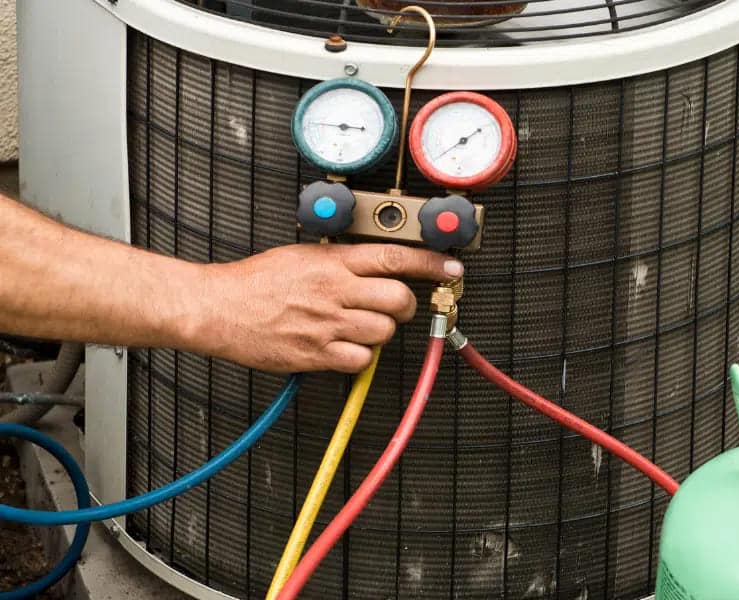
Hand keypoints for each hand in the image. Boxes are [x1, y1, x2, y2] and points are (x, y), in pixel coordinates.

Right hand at [189, 244, 462, 373]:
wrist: (218, 308)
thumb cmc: (254, 281)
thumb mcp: (301, 255)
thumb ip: (339, 260)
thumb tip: (372, 265)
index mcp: (333, 262)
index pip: (394, 257)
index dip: (430, 262)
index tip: (449, 268)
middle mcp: (335, 291)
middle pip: (399, 299)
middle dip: (407, 305)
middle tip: (397, 306)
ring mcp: (327, 324)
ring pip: (383, 331)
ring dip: (381, 331)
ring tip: (361, 327)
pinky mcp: (316, 354)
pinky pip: (361, 360)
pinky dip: (360, 357)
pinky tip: (345, 347)